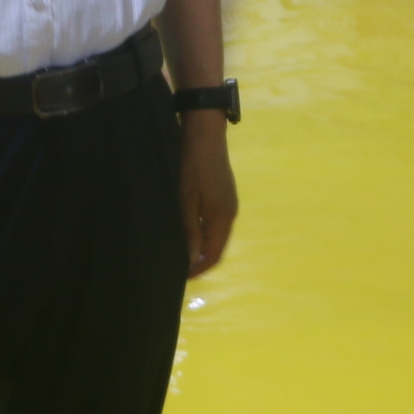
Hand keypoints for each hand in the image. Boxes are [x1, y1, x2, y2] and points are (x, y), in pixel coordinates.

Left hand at [179, 114, 238, 276]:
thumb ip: (191, 230)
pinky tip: (193, 232)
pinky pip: (219, 224)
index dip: (201, 267)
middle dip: (203, 260)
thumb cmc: (194, 168)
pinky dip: (207, 234)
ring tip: (185, 252)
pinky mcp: (226, 196)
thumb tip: (193, 258)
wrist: (206, 137)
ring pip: (219, 235)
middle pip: (219, 247)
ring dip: (205, 247)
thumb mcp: (187, 200)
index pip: (215, 253)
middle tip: (182, 267)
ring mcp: (230, 204)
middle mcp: (231, 214)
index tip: (184, 276)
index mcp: (223, 217)